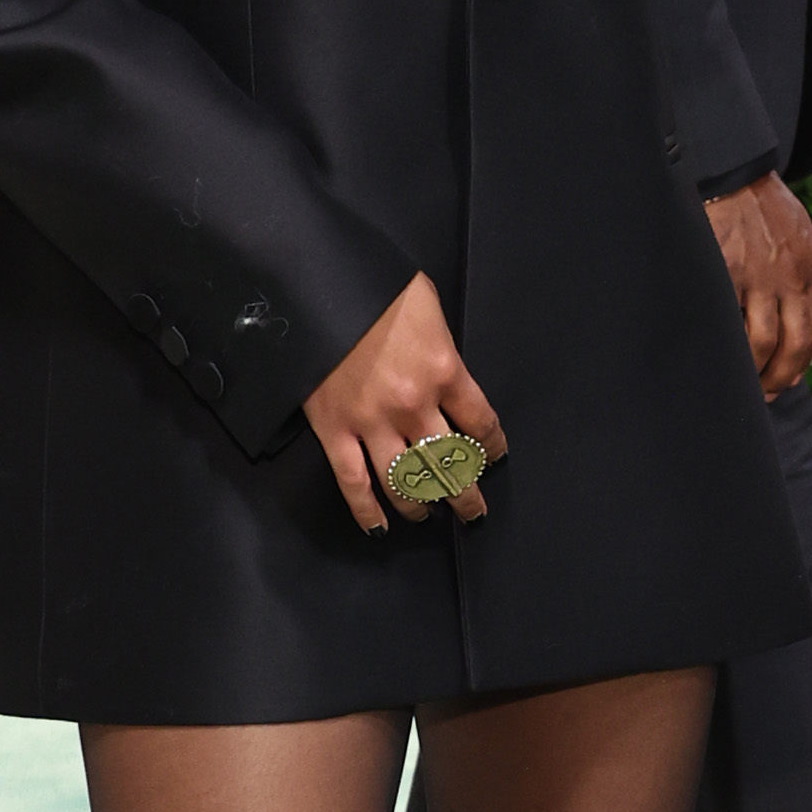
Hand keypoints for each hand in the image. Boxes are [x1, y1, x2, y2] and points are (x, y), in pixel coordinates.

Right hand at [303, 271, 507, 538]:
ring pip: (407, 482)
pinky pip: (354, 483)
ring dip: (422, 505)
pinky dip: (367, 511)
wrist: (317, 284)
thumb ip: (441, 344)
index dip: (492, 447)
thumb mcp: (427, 304)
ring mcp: (373, 422)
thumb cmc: (375, 287)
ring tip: (430, 516)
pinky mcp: (335, 431)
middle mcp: (415, 405)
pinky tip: (380, 527)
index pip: (482, 424)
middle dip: (466, 494)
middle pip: (451, 464)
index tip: (494, 457)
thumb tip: (446, 365)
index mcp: (445, 371)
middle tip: (474, 511)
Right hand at [705, 170, 811, 395]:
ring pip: (762, 342)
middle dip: (782, 376)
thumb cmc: (759, 203)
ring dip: (755, 370)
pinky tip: (721, 355)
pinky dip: (727, 345)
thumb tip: (792, 319)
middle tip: (768, 393)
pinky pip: (729, 322)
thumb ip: (798, 274)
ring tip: (745, 382)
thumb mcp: (796, 235)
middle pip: (794, 343)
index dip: (802, 360)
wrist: (732, 171)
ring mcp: (758, 276)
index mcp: (811, 266)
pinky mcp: (727, 273)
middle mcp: (790, 275)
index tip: (790, 377)